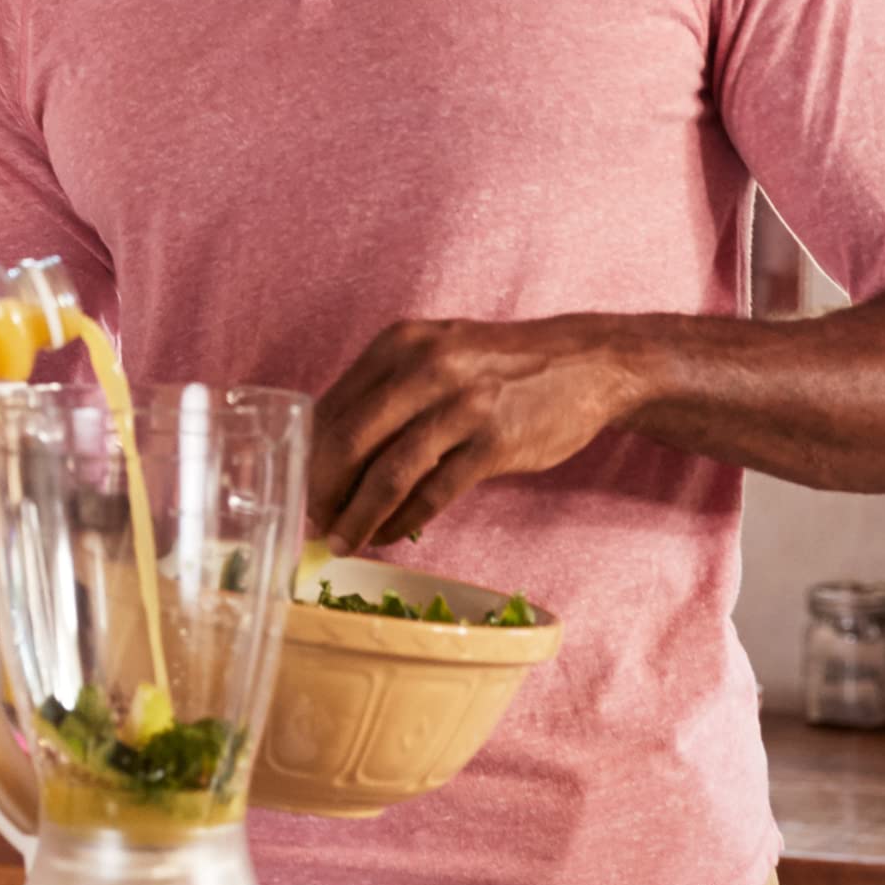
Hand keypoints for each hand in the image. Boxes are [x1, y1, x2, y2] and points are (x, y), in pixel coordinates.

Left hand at [308, 315, 646, 552]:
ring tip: (344, 540)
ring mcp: (462, 405)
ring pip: (388, 474)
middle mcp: (425, 368)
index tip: (296, 490)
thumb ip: (386, 391)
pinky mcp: (494, 443)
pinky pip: (433, 494)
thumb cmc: (499, 367)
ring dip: (358, 517)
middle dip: (323, 492)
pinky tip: (389, 535)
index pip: (332, 408)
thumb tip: (328, 451)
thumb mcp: (436, 354)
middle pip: (349, 442)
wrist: (587, 363)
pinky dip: (403, 521)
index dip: (307, 458)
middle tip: (315, 523)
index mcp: (399, 344)